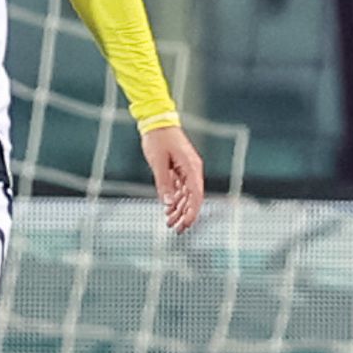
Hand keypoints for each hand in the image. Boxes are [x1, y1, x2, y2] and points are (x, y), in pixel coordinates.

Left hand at [143, 120, 206, 234]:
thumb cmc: (157, 140)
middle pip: (193, 197)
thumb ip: (163, 183)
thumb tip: (168, 204)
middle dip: (186, 215)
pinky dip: (175, 199)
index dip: (192, 211)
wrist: (156, 122)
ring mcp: (187, 169)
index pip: (196, 195)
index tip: (187, 224)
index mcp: (192, 167)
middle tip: (177, 230)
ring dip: (179, 209)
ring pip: (186, 194)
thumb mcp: (157, 163)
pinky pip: (180, 188)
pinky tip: (168, 210)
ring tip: (170, 223)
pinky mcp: (180, 168)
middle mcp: (193, 170)